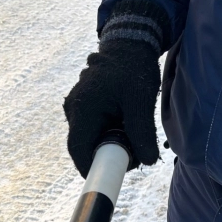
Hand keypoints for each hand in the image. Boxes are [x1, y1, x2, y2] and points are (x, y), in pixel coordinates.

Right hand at [63, 0, 168, 177]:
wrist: (128, 44)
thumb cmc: (133, 68)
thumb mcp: (141, 101)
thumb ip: (142, 132)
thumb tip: (147, 161)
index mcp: (83, 108)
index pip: (78, 149)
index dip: (90, 168)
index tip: (108, 177)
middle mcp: (74, 109)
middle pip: (85, 146)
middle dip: (107, 155)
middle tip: (133, 153)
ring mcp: (77, 107)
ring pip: (90, 138)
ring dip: (110, 143)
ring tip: (132, 131)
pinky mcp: (84, 107)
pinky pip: (93, 128)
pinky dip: (109, 132)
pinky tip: (125, 122)